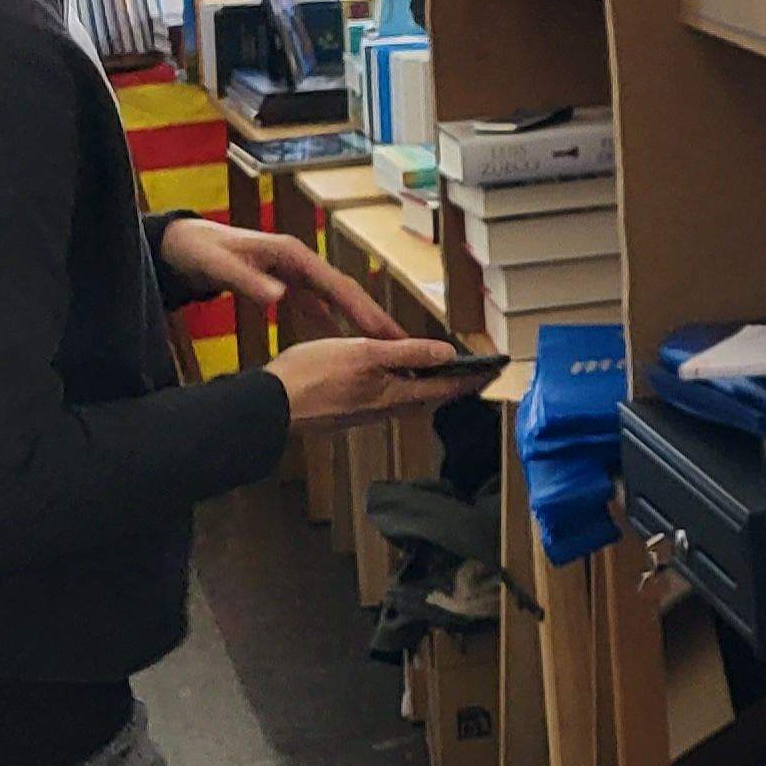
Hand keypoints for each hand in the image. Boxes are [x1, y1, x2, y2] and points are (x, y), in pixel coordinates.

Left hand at [161, 217, 407, 341]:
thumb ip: (250, 282)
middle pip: (345, 291)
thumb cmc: (201, 251)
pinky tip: (341, 339)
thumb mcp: (221, 266)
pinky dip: (331, 321)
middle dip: (373, 316)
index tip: (385, 331)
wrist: (182, 244)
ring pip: (334, 299)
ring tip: (382, 343)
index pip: (337, 284)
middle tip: (401, 342)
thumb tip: (282, 295)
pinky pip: (316, 304)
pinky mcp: (284, 283)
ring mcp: (294, 272)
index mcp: (293, 255)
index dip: (363, 308)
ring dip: (357, 320)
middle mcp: (301, 261)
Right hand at [266, 337, 473, 425]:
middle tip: (478, 372)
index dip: (473, 377)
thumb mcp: (365, 353)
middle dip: (457, 385)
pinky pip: (390, 401)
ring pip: (411, 400)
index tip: (496, 369)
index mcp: (396, 394)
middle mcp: (386, 409)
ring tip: (446, 373)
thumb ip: (409, 353)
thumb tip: (449, 354)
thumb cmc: (313, 376)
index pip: (446, 388)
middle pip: (432, 397)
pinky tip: (399, 379)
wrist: (269, 406)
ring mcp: (367, 413)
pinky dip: (406, 389)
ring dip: (433, 387)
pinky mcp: (350, 412)